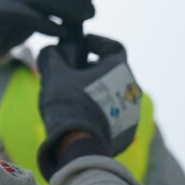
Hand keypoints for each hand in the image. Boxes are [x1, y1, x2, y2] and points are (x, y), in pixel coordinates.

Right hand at [36, 34, 142, 179]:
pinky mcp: (128, 130)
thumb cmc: (69, 102)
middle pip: (114, 72)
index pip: (113, 47)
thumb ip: (53, 57)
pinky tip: (83, 114)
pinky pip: (115, 114)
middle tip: (74, 71)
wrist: (78, 142)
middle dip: (94, 69)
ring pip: (116, 94)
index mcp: (119, 69)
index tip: (83, 43)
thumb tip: (51, 49)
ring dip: (99, 90)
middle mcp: (132, 88)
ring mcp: (133, 111)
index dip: (97, 42)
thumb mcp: (55, 74)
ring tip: (77, 95)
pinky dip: (102, 110)